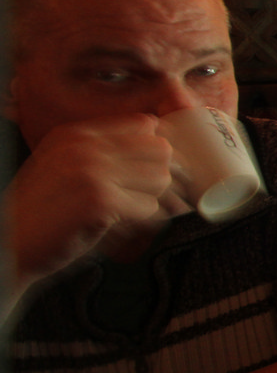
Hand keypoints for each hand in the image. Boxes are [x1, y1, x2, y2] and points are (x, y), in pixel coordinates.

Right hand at [5, 116, 174, 287]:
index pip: (145, 125)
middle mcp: (86, 147)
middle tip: (148, 195)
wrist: (9, 247)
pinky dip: (142, 222)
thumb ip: (105, 155)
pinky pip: (149, 208)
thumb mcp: (65, 168)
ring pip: (160, 178)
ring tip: (129, 212)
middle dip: (160, 175)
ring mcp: (93, 172)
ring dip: (152, 199)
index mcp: (77, 135)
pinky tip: (121, 226)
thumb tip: (165, 155)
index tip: (152, 170)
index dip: (155, 150)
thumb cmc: (41, 213)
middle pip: (160, 149)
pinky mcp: (100, 201)